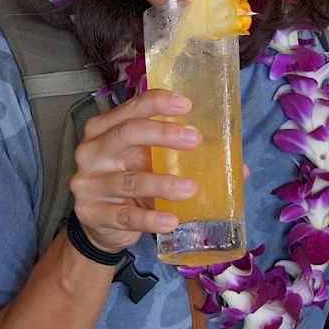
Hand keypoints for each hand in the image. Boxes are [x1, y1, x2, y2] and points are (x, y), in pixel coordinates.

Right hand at [67, 89, 193, 253]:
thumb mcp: (147, 163)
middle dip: (162, 134)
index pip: (130, 108)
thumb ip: (180, 157)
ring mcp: (89, 183)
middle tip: (194, 139)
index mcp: (105, 129)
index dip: (156, 103)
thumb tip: (239, 168)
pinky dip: (150, 218)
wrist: (99, 225)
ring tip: (191, 188)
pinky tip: (171, 220)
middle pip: (127, 134)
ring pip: (130, 180)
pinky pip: (125, 216)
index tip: (186, 105)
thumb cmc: (128, 182)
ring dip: (163, 183)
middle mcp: (93, 151)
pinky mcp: (93, 213)